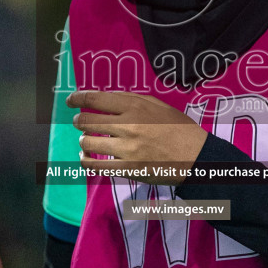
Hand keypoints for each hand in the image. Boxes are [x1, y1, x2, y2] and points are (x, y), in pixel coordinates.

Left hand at [68, 90, 207, 183]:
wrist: (197, 158)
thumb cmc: (179, 129)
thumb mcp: (159, 106)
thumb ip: (132, 101)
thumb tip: (106, 99)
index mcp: (135, 106)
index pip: (96, 99)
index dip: (78, 99)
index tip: (71, 101)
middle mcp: (128, 125)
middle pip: (88, 121)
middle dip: (78, 121)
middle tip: (78, 122)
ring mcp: (127, 148)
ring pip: (89, 142)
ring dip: (83, 140)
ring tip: (86, 140)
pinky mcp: (128, 168)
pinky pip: (96, 165)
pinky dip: (85, 160)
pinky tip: (85, 157)